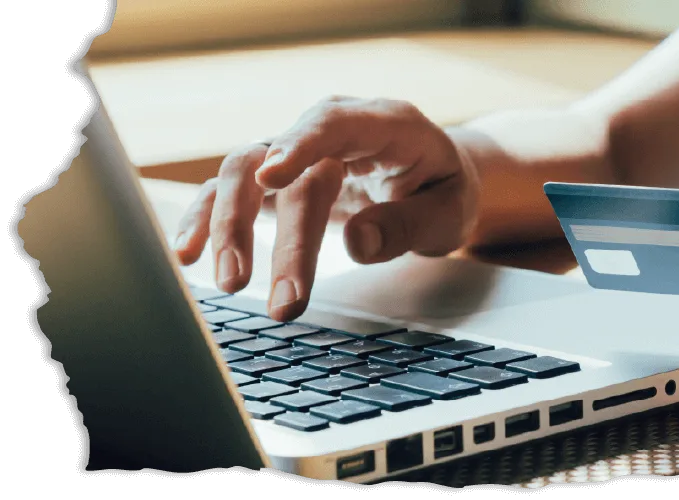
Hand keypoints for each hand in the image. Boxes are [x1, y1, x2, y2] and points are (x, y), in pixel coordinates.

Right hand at [173, 96, 479, 320]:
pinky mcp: (278, 178)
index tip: (273, 178)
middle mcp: (331, 129)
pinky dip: (207, 219)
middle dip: (277, 233)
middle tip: (283, 301)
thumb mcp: (450, 212)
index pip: (334, 123)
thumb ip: (409, 224)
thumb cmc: (443, 192)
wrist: (434, 181)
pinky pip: (232, 191)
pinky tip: (188, 253)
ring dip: (229, 226)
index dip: (301, 145)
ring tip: (229, 283)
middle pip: (283, 163)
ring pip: (244, 173)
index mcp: (385, 124)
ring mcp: (299, 151)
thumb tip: (357, 243)